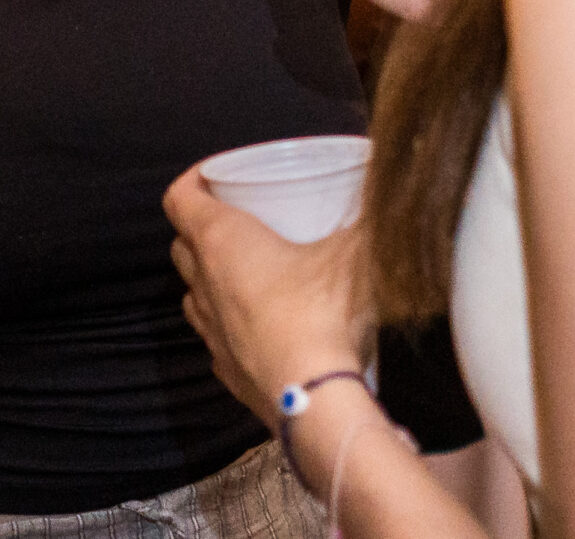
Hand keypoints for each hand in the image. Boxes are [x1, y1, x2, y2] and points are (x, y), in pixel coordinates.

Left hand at [165, 165, 376, 421]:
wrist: (317, 400)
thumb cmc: (323, 313)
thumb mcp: (357, 250)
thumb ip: (374, 214)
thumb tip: (396, 184)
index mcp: (222, 241)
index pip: (179, 198)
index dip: (192, 179)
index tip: (216, 174)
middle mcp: (205, 285)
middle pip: (182, 245)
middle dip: (201, 227)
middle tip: (241, 218)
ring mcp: (211, 332)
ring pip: (193, 293)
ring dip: (210, 278)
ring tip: (248, 270)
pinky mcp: (226, 371)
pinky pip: (216, 337)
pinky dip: (229, 324)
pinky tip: (262, 324)